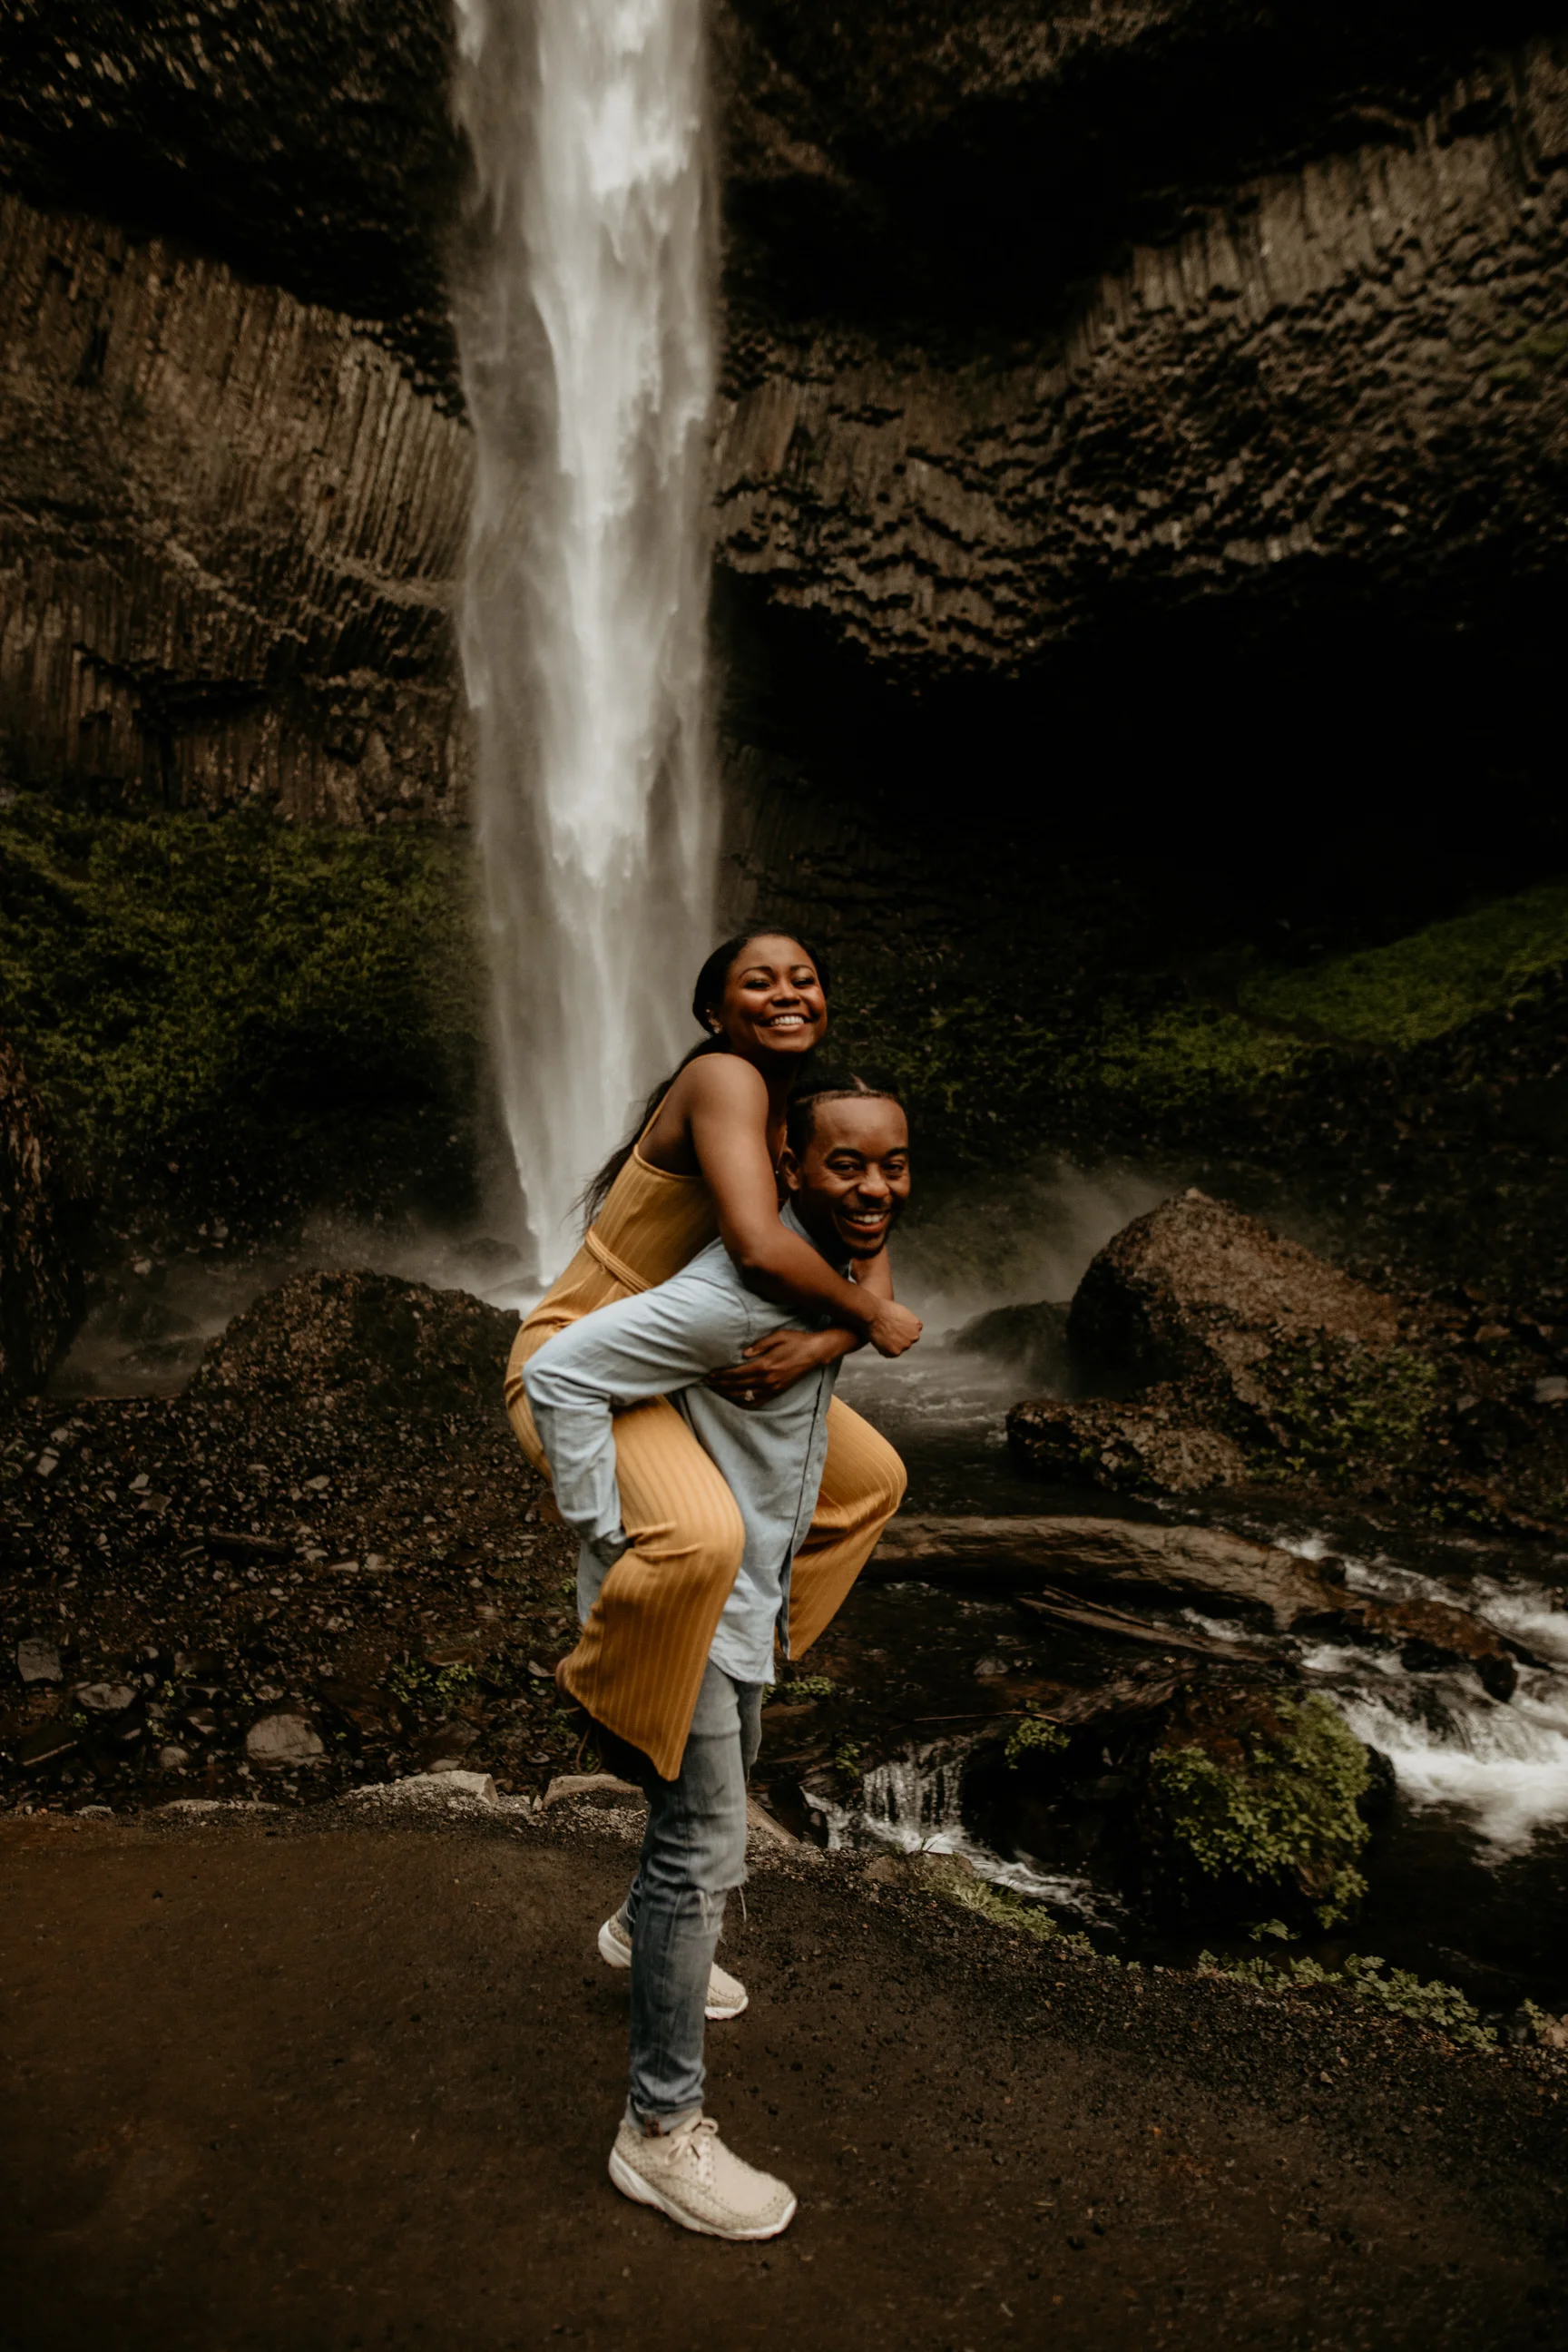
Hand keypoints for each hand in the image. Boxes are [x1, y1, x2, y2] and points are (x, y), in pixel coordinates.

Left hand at [704, 1328, 842, 1406]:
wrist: (816, 1352)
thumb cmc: (796, 1340)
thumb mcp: (778, 1336)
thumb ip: (759, 1345)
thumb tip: (743, 1353)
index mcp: (765, 1365)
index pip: (736, 1373)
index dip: (720, 1376)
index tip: (708, 1375)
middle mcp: (768, 1379)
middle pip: (737, 1386)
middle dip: (719, 1385)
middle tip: (706, 1383)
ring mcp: (773, 1388)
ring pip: (745, 1395)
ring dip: (728, 1394)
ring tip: (715, 1391)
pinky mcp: (778, 1392)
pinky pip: (757, 1401)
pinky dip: (744, 1402)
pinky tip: (734, 1400)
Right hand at [867, 1298, 921, 1357]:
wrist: (875, 1314)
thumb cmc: (884, 1309)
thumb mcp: (901, 1311)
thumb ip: (906, 1321)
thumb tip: (901, 1327)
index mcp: (917, 1326)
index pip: (912, 1333)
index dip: (903, 1331)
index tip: (895, 1330)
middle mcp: (914, 1337)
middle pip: (907, 1341)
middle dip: (899, 1339)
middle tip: (887, 1334)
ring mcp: (906, 1345)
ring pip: (898, 1348)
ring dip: (892, 1345)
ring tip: (882, 1337)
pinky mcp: (896, 1352)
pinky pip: (890, 1354)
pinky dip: (884, 1351)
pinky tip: (879, 1342)